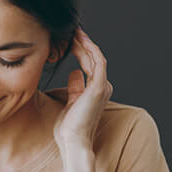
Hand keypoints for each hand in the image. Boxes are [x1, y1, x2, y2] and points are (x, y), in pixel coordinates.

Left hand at [54, 29, 112, 150]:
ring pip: (95, 58)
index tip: (71, 39)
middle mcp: (103, 86)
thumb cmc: (69, 128)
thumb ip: (75, 87)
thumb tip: (75, 73)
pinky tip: (80, 41)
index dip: (81, 50)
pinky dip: (90, 50)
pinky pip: (97, 62)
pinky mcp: (99, 87)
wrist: (73, 141)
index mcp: (96, 90)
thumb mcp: (70, 102)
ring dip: (85, 43)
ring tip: (75, 31)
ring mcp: (102, 86)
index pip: (90, 64)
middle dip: (83, 43)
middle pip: (93, 58)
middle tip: (72, 30)